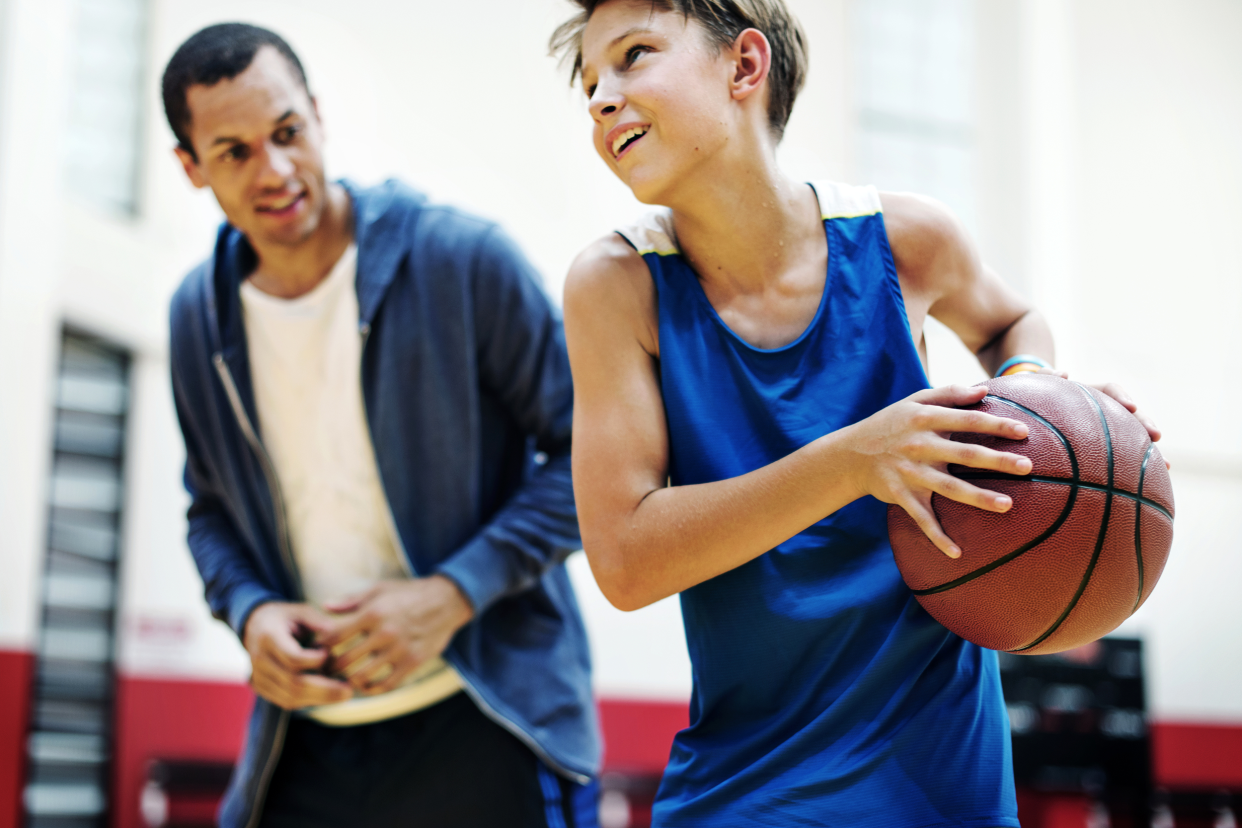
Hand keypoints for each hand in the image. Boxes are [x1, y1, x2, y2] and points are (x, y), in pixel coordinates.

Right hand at [242, 602, 352, 708]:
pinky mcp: (261, 688)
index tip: (329, 653)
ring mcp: (258, 677)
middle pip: (293, 683)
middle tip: (348, 690)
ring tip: (342, 694)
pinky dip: (308, 701)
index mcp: (269, 637)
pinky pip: (285, 701)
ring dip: (319, 699)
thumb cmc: (284, 617)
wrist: (254, 626)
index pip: (293, 658)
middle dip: (325, 689)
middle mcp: (260, 660)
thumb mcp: (300, 610)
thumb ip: (317, 620)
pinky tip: (327, 696)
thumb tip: (335, 630)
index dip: (315, 660)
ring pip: (290, 697)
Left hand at [318, 576, 474, 695]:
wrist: (447, 601)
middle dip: (331, 667)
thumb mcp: (380, 589)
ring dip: (349, 680)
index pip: (335, 635)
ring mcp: (398, 650)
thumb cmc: (410, 593)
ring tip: (343, 679)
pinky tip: (366, 686)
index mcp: (372, 613)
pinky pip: (386, 684)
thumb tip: (325, 606)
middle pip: (345, 659)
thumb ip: (351, 599)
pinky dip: (372, 689)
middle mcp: (384, 633)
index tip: (319, 650)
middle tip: (326, 670)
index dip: (322, 645)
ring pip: (363, 676)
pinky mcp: (412, 662)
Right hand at [849, 384, 1032, 558]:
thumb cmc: (891, 423)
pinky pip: (921, 519)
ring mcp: (910, 473)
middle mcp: (919, 445)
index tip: (1024, 432)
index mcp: (925, 419)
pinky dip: (937, 536)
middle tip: (1027, 466)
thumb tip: (984, 390)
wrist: (851, 454)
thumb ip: (949, 393)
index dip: (996, 425)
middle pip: (964, 454)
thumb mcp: (914, 401)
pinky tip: (956, 553)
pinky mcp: (901, 496)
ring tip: (1007, 505)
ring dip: (978, 498)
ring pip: (949, 488)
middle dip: (996, 461)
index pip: (967, 420)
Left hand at [1035, 368, 1166, 466]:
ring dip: (1150, 449)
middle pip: (1132, 415)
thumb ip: (1047, 375)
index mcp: (1093, 392)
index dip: (1122, 397)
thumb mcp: (1041, 383)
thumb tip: (1063, 373)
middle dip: (1145, 424)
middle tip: (1156, 435)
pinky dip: (1140, 467)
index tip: (1130, 407)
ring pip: (1136, 436)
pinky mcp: (1110, 444)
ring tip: (1165, 464)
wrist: (1041, 411)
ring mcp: (1111, 426)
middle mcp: (1107, 409)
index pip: (1111, 390)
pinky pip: (1127, 456)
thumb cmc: (1043, 394)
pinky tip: (1154, 479)